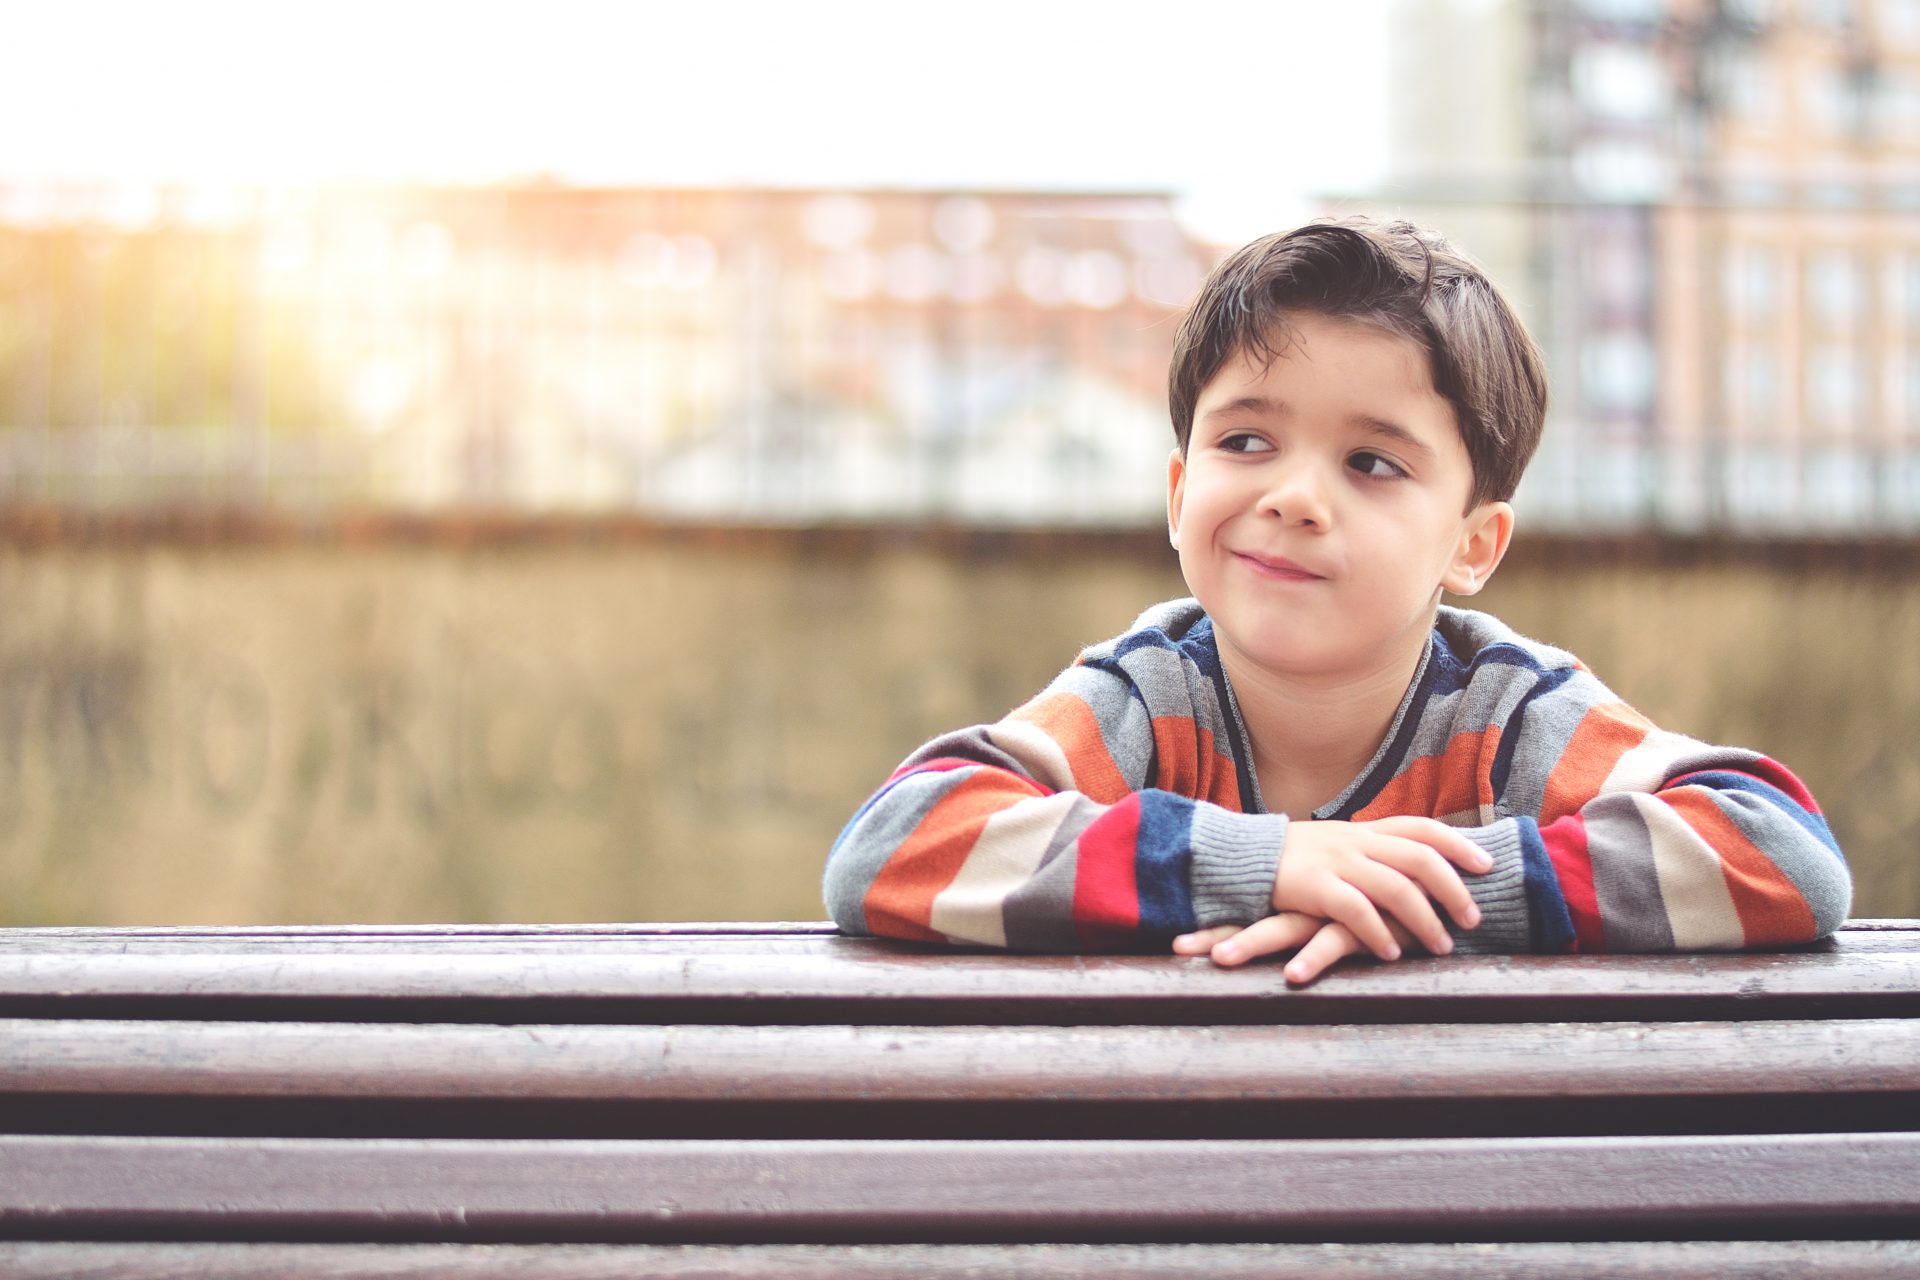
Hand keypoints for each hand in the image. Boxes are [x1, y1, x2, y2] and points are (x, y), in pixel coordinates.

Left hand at [1174, 914, 1418, 983]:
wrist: (1450, 885)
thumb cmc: (1397, 901)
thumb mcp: (1350, 904)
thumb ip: (1321, 915)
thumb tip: (1285, 928)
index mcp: (1304, 892)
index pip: (1250, 902)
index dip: (1214, 917)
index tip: (1176, 937)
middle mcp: (1312, 898)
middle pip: (1253, 913)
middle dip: (1216, 931)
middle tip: (1178, 948)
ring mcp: (1336, 909)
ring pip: (1285, 926)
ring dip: (1252, 943)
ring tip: (1219, 961)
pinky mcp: (1367, 924)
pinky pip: (1335, 942)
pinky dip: (1313, 960)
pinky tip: (1292, 977)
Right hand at [1270, 816, 1490, 961]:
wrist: (1242, 857)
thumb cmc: (1296, 858)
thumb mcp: (1338, 844)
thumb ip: (1374, 852)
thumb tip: (1419, 866)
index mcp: (1365, 830)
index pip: (1422, 828)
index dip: (1458, 844)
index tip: (1486, 866)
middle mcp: (1356, 842)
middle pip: (1420, 859)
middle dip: (1453, 890)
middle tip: (1472, 920)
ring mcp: (1337, 863)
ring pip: (1396, 887)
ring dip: (1425, 920)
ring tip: (1440, 947)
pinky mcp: (1315, 888)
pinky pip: (1357, 912)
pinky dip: (1379, 934)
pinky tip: (1392, 953)